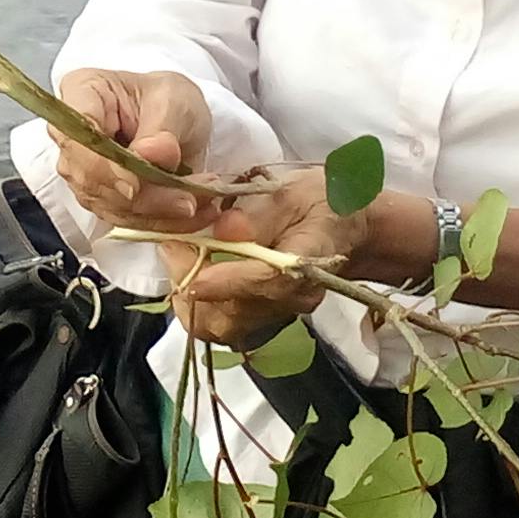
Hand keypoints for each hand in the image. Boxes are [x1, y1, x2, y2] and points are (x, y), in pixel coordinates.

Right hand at [48, 68, 217, 232]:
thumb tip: (151, 154)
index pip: (76, 137)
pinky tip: (192, 214)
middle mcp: (73, 136)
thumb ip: (163, 126)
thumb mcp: (176, 99)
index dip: (101, 167)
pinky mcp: (103, 197)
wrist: (180, 118)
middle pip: (91, 179)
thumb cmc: (169, 98)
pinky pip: (127, 220)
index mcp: (82, 93)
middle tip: (187, 199)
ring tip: (198, 202)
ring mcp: (84, 170)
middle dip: (142, 197)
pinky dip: (162, 221)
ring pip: (110, 205)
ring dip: (157, 213)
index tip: (136, 185)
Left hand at [161, 168, 366, 350]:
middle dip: (190, 280)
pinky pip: (219, 324)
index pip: (265, 281)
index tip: (187, 262)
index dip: (224, 278)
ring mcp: (275, 315)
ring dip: (187, 293)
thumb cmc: (322, 203)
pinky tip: (190, 269)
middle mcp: (291, 300)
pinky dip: (194, 302)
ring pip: (219, 325)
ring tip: (179, 252)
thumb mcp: (296, 192)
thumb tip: (224, 230)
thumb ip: (260, 213)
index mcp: (309, 263)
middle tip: (173, 240)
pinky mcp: (260, 320)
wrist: (345, 229)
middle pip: (231, 314)